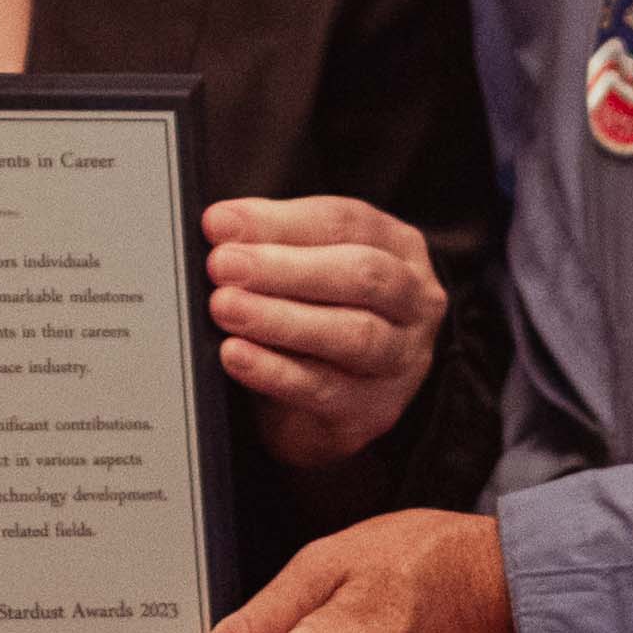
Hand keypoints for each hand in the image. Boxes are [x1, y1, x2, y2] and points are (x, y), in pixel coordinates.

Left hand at [202, 195, 445, 469]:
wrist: (325, 405)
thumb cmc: (316, 315)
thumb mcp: (299, 267)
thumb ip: (269, 241)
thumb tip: (221, 225)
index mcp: (397, 247)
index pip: (344, 223)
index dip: (280, 222)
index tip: (219, 224)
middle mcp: (413, 301)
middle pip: (359, 275)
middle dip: (284, 268)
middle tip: (222, 265)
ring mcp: (401, 359)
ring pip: (352, 334)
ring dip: (281, 319)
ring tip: (225, 308)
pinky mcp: (375, 410)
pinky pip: (325, 389)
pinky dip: (275, 371)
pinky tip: (236, 355)